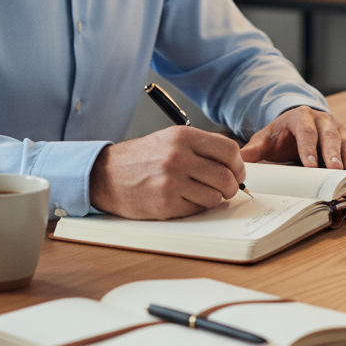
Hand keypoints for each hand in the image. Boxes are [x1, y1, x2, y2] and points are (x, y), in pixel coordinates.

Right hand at [89, 127, 245, 218]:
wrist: (106, 175)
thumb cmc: (141, 158)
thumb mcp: (170, 139)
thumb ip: (201, 147)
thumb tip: (234, 162)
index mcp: (183, 136)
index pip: (228, 149)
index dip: (238, 164)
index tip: (238, 171)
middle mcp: (178, 157)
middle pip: (225, 176)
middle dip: (232, 186)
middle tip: (227, 188)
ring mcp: (171, 181)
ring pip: (216, 196)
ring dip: (215, 198)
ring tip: (202, 193)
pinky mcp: (165, 204)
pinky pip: (198, 209)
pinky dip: (197, 207)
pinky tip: (186, 199)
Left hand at [240, 107, 345, 170]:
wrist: (295, 123)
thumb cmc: (280, 135)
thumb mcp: (265, 139)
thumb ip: (254, 150)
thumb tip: (240, 160)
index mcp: (299, 116)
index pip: (305, 132)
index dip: (308, 148)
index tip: (310, 165)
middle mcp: (321, 119)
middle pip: (328, 134)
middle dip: (331, 152)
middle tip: (334, 169)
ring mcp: (335, 127)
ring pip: (344, 140)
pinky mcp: (345, 137)